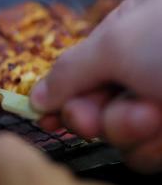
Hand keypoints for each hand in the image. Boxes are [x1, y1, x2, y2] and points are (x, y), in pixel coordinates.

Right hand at [31, 0, 161, 172]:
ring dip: (134, 131)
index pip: (79, 72)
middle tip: (103, 116)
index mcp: (129, 32)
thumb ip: (69, 72)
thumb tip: (35, 96)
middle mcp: (147, 68)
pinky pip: (155, 152)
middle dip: (100, 116)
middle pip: (98, 108)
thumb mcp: (116, 43)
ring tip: (156, 115)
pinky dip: (159, 146)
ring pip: (126, 136)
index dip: (62, 97)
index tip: (49, 120)